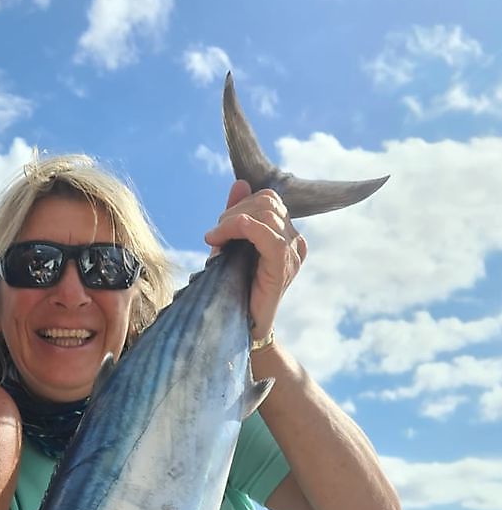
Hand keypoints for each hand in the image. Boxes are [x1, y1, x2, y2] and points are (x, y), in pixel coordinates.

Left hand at [203, 179, 306, 345]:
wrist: (239, 327)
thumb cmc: (233, 290)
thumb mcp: (230, 247)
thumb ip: (235, 216)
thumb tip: (240, 182)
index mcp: (286, 235)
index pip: (268, 200)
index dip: (240, 205)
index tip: (217, 229)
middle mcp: (295, 242)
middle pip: (268, 202)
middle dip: (234, 212)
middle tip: (215, 236)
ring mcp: (293, 254)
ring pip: (266, 213)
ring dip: (232, 221)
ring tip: (216, 241)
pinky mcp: (284, 266)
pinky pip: (269, 235)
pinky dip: (243, 228)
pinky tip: (223, 237)